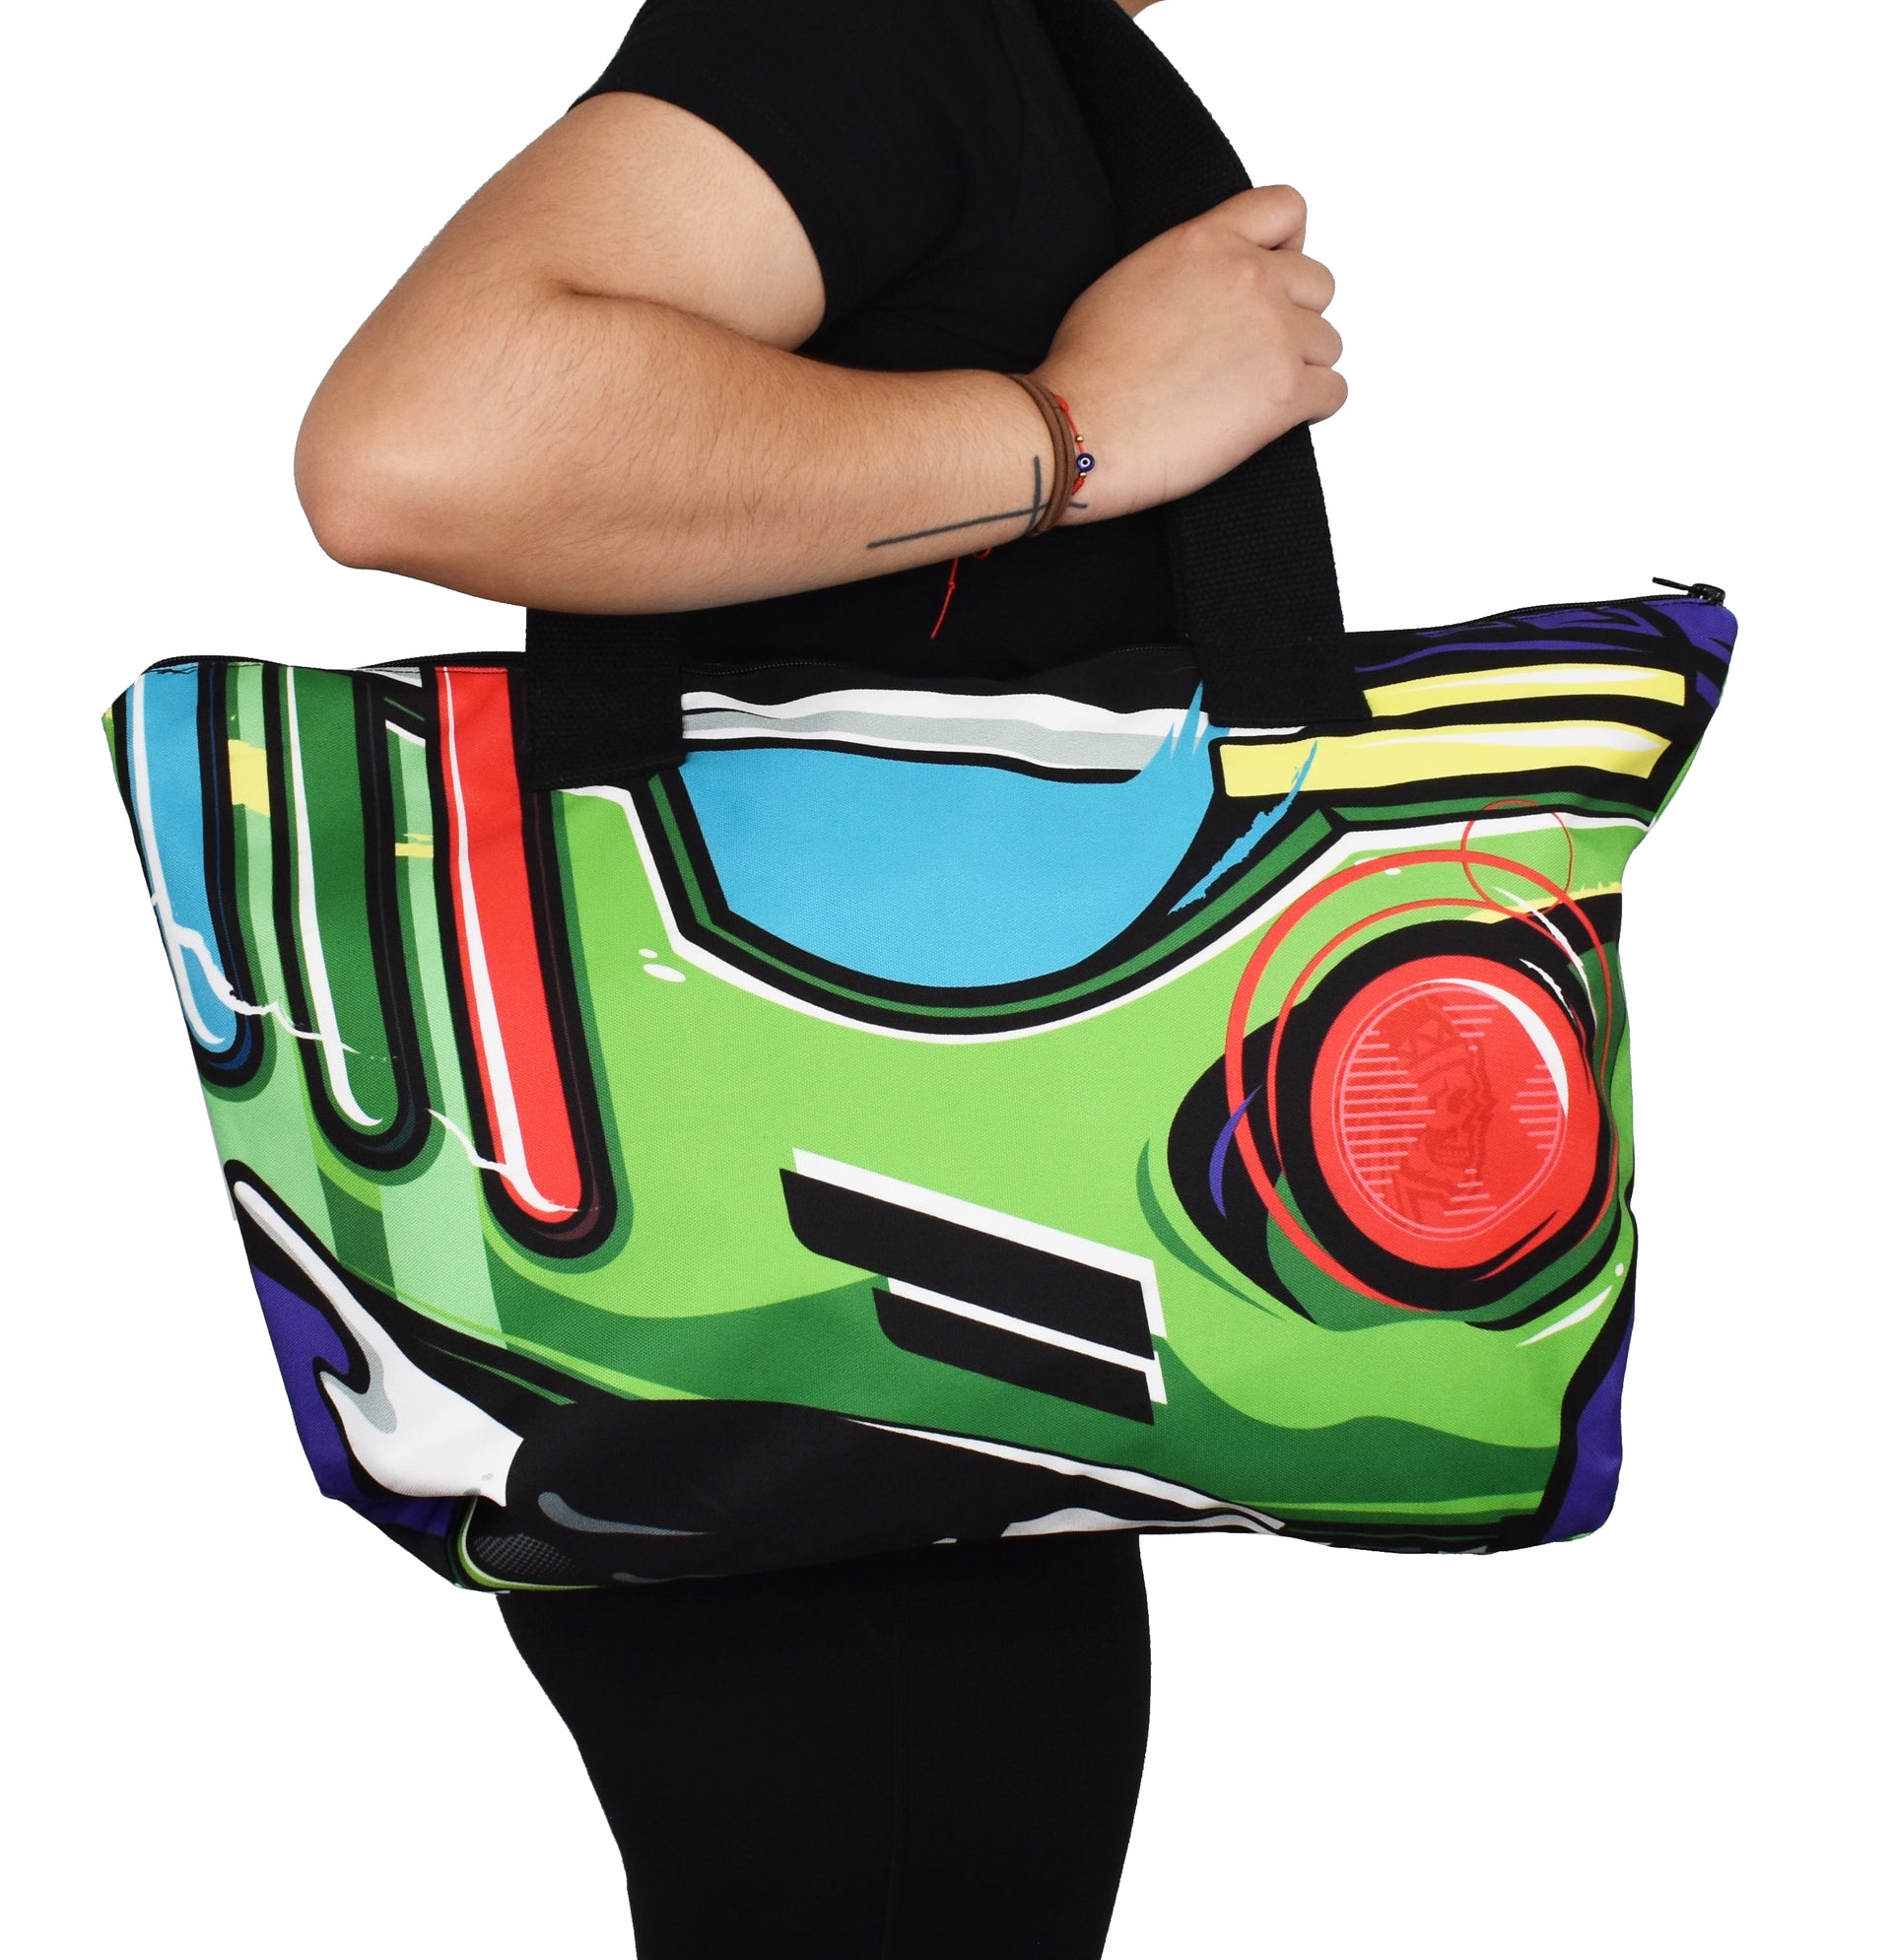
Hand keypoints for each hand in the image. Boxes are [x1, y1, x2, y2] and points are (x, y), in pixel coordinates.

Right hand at [1032, 185, 1344, 521]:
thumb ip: (1189, 266)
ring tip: (1252, 391)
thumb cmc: (1087, 369)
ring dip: (1301, 366)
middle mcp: (1251, 278)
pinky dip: (1310, 406)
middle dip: (1294, 316)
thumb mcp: (1131, 277)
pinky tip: (1269, 417)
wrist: (1080, 427)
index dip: (1288, 246)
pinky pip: (1334, 391)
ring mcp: (1275, 336)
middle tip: (1255, 350)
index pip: (1286, 209)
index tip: (1275, 274)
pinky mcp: (1286, 395)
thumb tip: (1207, 290)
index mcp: (1209, 241)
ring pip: (1328, 343)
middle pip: (1318, 284)